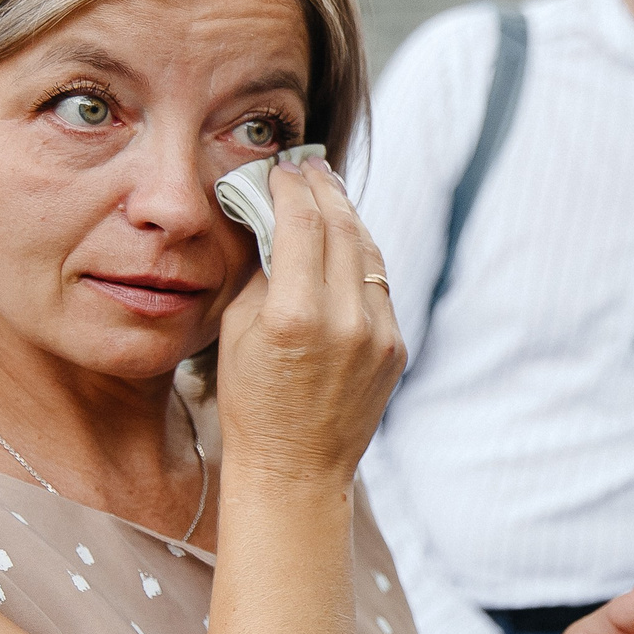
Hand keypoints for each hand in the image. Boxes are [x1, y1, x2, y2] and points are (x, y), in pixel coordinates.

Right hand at [215, 158, 404, 484]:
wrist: (296, 468)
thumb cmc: (251, 402)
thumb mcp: (238, 329)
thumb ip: (263, 270)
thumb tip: (276, 218)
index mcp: (295, 315)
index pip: (301, 222)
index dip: (291, 186)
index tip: (281, 168)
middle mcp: (345, 321)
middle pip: (342, 227)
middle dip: (325, 189)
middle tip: (310, 164)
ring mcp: (379, 335)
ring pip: (368, 252)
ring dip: (349, 217)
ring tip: (330, 193)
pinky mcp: (396, 347)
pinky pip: (379, 286)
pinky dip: (361, 258)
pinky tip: (346, 243)